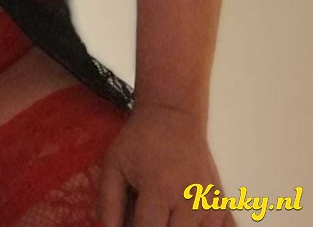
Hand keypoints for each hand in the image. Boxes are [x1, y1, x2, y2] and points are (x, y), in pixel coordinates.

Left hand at [97, 103, 236, 226]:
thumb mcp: (114, 164)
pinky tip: (189, 222)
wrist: (173, 116)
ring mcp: (211, 206)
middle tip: (145, 217)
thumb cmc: (140, 141)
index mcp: (160, 190)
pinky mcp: (224, 207)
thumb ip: (109, 204)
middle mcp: (191, 201)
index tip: (128, 225)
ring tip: (163, 214)